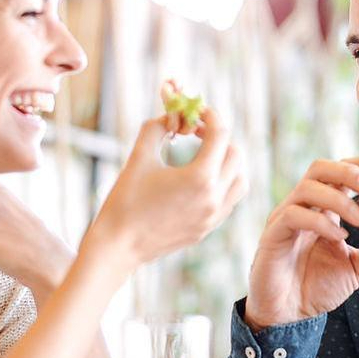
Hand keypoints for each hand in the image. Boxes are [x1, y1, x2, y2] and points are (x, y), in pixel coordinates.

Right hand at [86, 106, 246, 268]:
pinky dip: (223, 184)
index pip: (220, 135)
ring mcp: (213, 217)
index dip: (211, 116)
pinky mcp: (207, 229)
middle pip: (236, 155)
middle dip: (220, 138)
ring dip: (228, 162)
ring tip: (205, 155)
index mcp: (200, 178)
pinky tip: (200, 180)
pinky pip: (229, 200)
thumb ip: (156, 129)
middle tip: (197, 132)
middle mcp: (214, 198)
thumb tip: (171, 117)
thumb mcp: (139, 157)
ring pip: (240, 180)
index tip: (199, 111)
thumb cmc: (125, 201)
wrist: (118, 246)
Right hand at [244, 157, 358, 329]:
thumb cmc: (317, 287)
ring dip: (339, 199)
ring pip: (308, 187)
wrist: (289, 314)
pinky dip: (320, 222)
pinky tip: (339, 238)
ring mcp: (286, 217)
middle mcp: (303, 206)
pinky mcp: (273, 234)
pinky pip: (294, 215)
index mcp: (323, 208)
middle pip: (321, 168)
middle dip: (350, 172)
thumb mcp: (357, 270)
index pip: (340, 172)